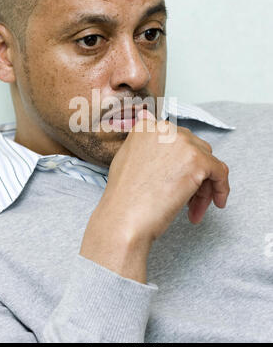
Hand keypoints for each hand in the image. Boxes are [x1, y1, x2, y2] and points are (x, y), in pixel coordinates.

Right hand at [80, 110, 229, 281]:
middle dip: (195, 177)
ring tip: (193, 209)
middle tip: (188, 202)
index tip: (178, 184)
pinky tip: (216, 203)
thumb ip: (147, 149)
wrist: (123, 219)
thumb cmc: (124, 199)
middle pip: (195, 151)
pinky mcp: (198, 160)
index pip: (178, 142)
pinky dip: (221, 188)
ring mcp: (183, 142)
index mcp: (147, 127)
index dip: (180, 166)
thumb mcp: (128, 160)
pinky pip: (220, 171)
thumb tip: (167, 153)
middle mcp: (165, 129)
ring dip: (204, 187)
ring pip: (208, 162)